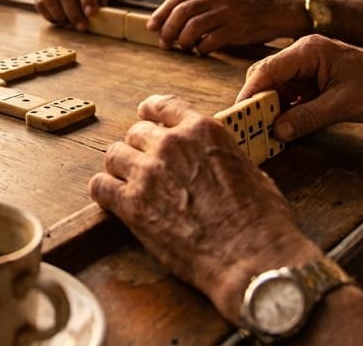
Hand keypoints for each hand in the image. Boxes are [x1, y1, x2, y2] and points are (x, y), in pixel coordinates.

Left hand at [89, 95, 321, 321]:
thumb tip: (214, 162)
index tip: (145, 115)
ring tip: (126, 182)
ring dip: (120, 168)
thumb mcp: (250, 170)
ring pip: (114, 155)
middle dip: (140, 148)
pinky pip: (100, 187)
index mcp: (202, 131)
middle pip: (136, 133)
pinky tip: (112, 200)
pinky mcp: (132, 205)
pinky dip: (104, 191)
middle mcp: (171, 145)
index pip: (164, 106)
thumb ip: (221, 157)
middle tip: (144, 165)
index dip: (151, 111)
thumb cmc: (262, 221)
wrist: (252, 257)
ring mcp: (148, 173)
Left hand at [151, 0, 304, 53]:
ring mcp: (227, 11)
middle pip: (180, 14)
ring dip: (183, 42)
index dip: (160, 15)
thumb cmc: (246, 8)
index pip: (176, 0)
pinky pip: (210, 41)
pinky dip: (201, 49)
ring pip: (192, 28)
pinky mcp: (238, 28)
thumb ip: (199, 4)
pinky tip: (202, 51)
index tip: (151, 27)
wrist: (279, 11)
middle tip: (164, 44)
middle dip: (167, 31)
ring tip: (184, 48)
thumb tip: (169, 22)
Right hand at [237, 35, 362, 140]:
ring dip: (269, 107)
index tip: (238, 114)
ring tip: (261, 130)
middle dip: (256, 100)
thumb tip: (276, 131)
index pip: (267, 69)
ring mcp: (307, 67)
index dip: (250, 92)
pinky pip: (289, 94)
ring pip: (276, 86)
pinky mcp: (313, 80)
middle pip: (266, 76)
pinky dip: (283, 109)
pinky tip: (281, 126)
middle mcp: (303, 54)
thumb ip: (306, 118)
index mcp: (308, 50)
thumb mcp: (341, 106)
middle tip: (246, 126)